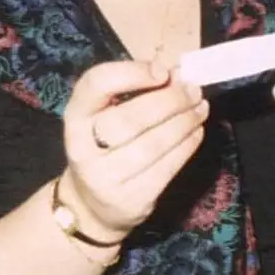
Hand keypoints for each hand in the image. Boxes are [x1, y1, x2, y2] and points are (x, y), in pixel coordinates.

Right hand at [62, 59, 209, 238]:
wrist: (90, 204)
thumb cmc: (103, 147)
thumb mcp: (103, 117)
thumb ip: (133, 92)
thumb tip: (177, 74)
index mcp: (74, 118)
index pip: (96, 85)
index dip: (131, 73)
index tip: (162, 71)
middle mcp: (82, 148)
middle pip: (130, 119)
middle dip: (169, 101)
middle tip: (193, 90)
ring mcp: (105, 178)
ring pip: (153, 145)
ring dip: (184, 123)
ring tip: (200, 109)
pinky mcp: (130, 199)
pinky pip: (166, 168)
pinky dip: (187, 146)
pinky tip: (196, 132)